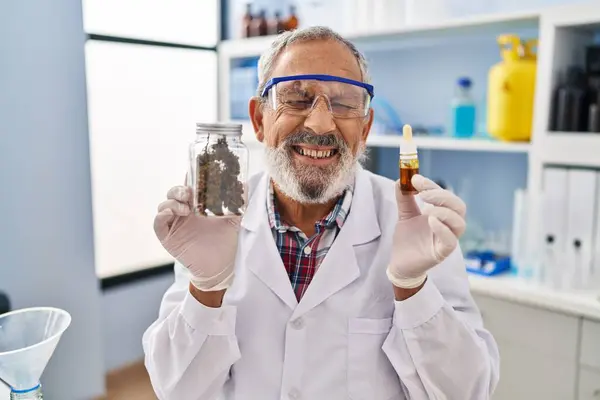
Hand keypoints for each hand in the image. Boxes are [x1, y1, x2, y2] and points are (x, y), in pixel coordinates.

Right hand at [153, 185, 240, 290]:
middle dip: (178, 190)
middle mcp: (183, 212)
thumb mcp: (233, 219)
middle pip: (173, 193)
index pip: (189, 186)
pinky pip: (158, 223)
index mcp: (196, 205)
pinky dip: (162, 215)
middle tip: (188, 194)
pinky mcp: (167, 237)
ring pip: (164, 205)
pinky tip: (171, 214)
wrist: (220, 265)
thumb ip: (237, 203)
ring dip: (172, 203)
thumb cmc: (225, 241)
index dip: (190, 179)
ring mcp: (174, 224)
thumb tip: (246, 185)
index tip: (197, 175)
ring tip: (185, 209)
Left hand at [387, 174, 466, 288]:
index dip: (432, 185)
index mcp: (442, 213)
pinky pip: (451, 240)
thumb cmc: (407, 239)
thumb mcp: (405, 215)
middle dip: (441, 196)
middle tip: (422, 193)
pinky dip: (442, 229)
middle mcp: (448, 225)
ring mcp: (448, 239)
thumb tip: (401, 180)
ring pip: (459, 222)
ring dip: (444, 211)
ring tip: (426, 210)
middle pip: (458, 206)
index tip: (415, 179)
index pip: (445, 195)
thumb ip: (404, 198)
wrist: (400, 263)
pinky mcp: (442, 252)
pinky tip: (430, 221)